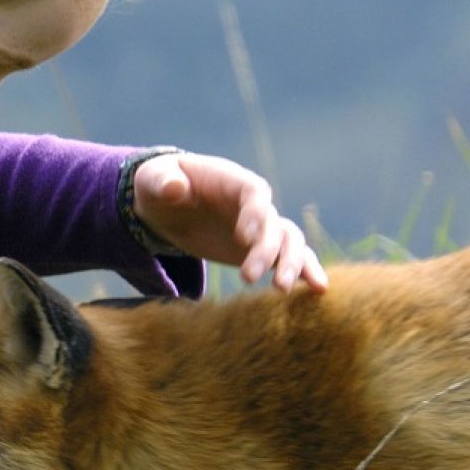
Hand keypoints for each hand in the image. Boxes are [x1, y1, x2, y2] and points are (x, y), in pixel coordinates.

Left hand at [131, 152, 327, 292]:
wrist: (167, 205)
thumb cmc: (160, 185)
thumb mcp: (152, 179)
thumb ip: (162, 181)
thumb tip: (174, 188)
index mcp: (232, 180)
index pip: (255, 192)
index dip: (256, 213)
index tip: (245, 237)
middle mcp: (254, 204)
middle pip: (274, 223)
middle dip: (267, 250)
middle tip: (249, 276)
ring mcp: (261, 228)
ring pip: (290, 242)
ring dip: (291, 264)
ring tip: (282, 290)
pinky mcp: (260, 250)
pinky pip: (289, 258)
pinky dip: (305, 270)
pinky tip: (317, 290)